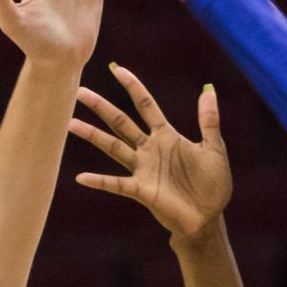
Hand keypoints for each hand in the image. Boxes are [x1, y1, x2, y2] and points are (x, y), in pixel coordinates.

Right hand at [70, 65, 231, 241]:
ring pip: (113, 147)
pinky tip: (82, 177)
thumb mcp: (214, 149)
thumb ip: (209, 121)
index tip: (116, 69)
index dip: (133, 87)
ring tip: (71, 124)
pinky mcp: (141, 191)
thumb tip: (209, 90)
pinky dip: (100, 181)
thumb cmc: (212, 184)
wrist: (208, 217)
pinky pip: (116, 184)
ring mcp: (143, 169)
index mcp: (167, 136)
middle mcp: (150, 149)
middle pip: (121, 122)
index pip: (145, 105)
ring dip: (93, 136)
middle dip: (101, 107)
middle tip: (80, 92)